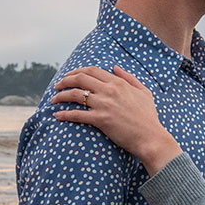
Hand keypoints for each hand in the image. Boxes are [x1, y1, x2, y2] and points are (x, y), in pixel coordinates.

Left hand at [52, 66, 181, 172]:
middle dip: (65, 80)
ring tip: (53, 100)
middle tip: (57, 86)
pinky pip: (77, 114)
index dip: (76, 71)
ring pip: (75, 94)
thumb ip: (129, 78)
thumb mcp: (143, 92)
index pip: (91, 70)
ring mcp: (104, 104)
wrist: (151, 137)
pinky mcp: (100, 120)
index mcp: (118, 83)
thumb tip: (115, 67)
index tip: (69, 76)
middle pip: (80, 79)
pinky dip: (64, 114)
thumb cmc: (148, 117)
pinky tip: (57, 116)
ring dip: (61, 96)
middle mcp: (109, 90)